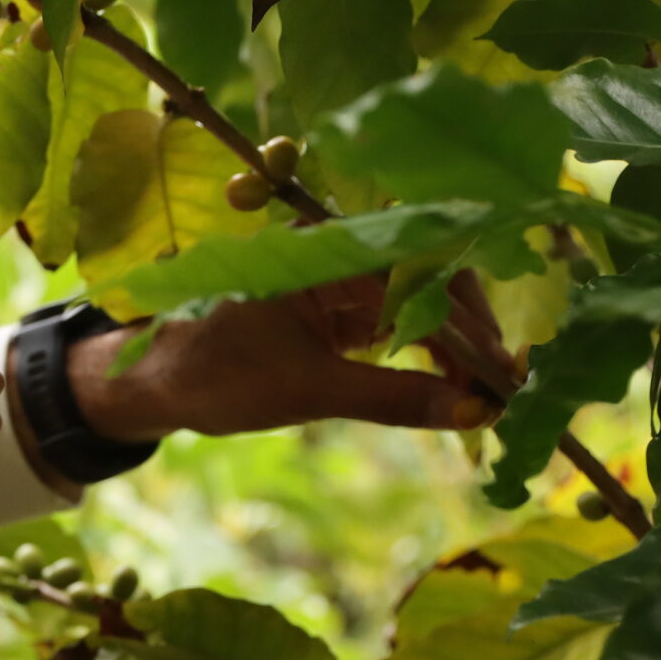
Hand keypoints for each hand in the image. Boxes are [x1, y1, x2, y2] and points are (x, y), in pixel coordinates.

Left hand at [68, 275, 502, 441]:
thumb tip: (475, 411)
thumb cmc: (215, 375)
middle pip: (434, 276)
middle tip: (507, 391)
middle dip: (474, 332)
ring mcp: (341, 273)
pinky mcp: (338, 303)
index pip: (425, 274)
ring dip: (457, 343)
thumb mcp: (308, 391)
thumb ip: (394, 397)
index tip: (507, 377)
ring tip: (488, 395)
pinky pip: (401, 316)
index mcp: (326, 248)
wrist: (153, 381)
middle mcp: (338, 248)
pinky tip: (454, 385)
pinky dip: (430, 350)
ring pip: (423, 297)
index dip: (473, 328)